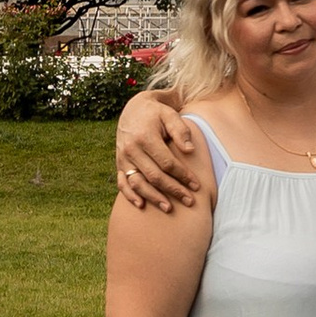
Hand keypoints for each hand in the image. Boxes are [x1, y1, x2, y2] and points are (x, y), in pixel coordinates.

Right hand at [117, 93, 202, 215]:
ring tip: (169, 208)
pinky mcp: (119, 163)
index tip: (196, 185)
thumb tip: (190, 151)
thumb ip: (181, 130)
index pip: (167, 163)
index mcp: (145, 137)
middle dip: (173, 190)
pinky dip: (129, 195)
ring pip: (137, 183)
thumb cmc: (157, 113)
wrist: (134, 108)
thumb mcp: (170, 114)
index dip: (183, 175)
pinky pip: (121, 183)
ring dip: (153, 197)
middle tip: (189, 201)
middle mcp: (131, 149)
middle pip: (154, 176)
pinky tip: (141, 205)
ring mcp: (123, 158)